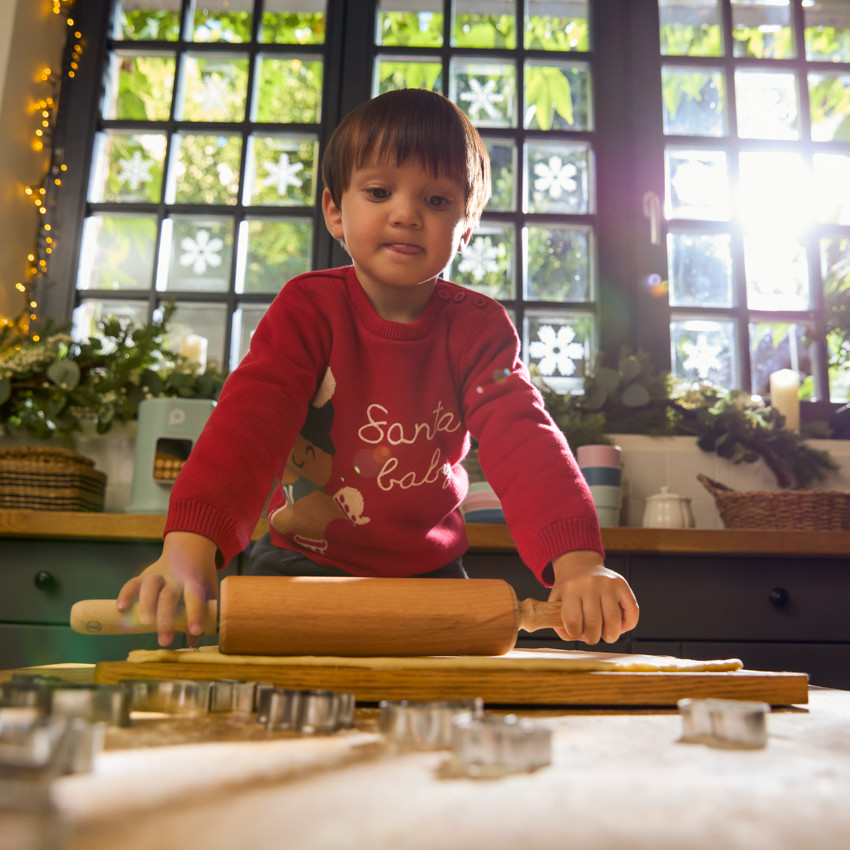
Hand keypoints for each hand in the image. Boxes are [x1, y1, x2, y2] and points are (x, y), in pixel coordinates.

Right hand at [116, 531, 218, 646]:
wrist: (190, 546)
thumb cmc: (200, 575)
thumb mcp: (208, 589)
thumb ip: (203, 613)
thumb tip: (194, 642)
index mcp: (194, 580)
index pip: (194, 597)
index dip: (195, 614)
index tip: (195, 631)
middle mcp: (175, 577)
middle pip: (168, 596)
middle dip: (165, 619)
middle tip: (164, 640)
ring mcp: (158, 575)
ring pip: (150, 588)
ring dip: (146, 606)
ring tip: (144, 624)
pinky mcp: (144, 575)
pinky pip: (132, 583)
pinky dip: (125, 595)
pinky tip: (120, 609)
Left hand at [547, 550, 638, 644]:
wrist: (580, 564)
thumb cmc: (569, 587)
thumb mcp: (556, 600)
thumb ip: (558, 622)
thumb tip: (574, 637)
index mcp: (570, 589)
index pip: (573, 620)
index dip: (575, 633)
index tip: (576, 633)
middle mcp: (590, 584)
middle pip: (594, 623)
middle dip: (593, 638)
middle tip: (592, 637)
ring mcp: (608, 583)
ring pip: (613, 619)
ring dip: (611, 635)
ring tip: (607, 634)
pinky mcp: (622, 584)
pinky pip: (632, 610)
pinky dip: (628, 624)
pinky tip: (620, 626)